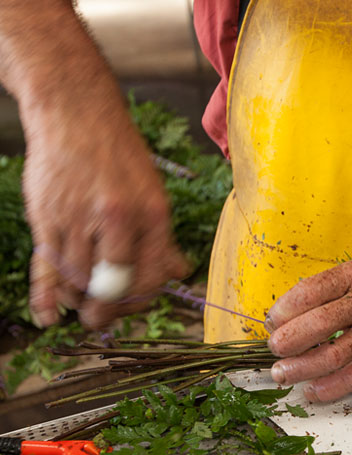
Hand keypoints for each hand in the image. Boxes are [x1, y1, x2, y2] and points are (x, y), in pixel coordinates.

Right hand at [23, 99, 187, 327]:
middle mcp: (117, 218)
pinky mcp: (46, 216)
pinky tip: (48, 316)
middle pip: (113, 284)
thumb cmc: (119, 156)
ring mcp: (78, 217)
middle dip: (106, 311)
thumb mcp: (153, 191)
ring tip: (81, 305)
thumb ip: (162, 235)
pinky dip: (46, 296)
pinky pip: (46, 266)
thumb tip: (180, 272)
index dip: (142, 299)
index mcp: (152, 213)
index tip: (134, 306)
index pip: (151, 274)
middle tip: (101, 319)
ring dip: (79, 301)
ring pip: (78, 280)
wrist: (75, 113)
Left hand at [266, 259, 351, 401]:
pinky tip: (311, 390)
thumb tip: (281, 319)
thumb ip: (320, 292)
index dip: (285, 308)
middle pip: (320, 323)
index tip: (272, 321)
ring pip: (334, 355)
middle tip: (273, 348)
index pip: (311, 291)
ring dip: (302, 367)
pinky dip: (330, 387)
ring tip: (281, 374)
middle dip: (289, 340)